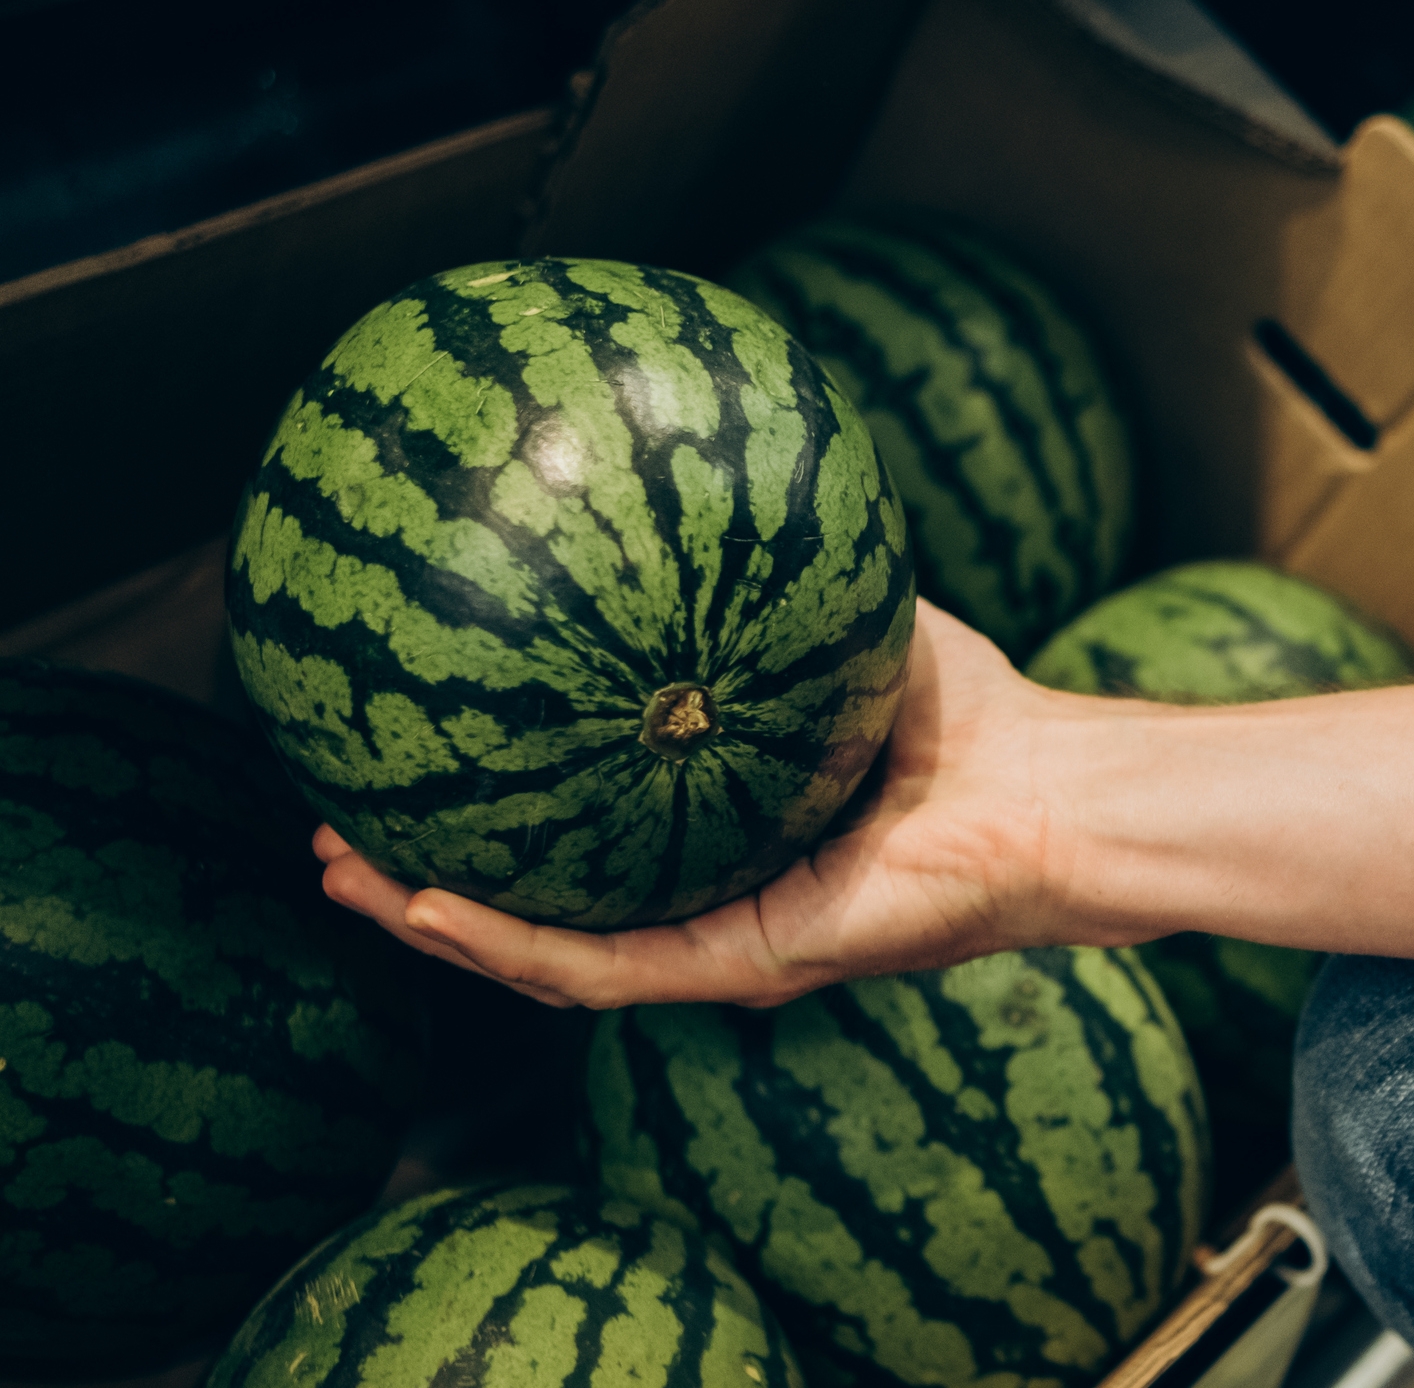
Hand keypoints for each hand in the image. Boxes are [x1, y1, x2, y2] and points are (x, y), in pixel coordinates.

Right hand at [317, 600, 1090, 1007]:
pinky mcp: (750, 965)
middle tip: (337, 834)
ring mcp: (722, 941)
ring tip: (349, 877)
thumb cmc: (965, 711)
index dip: (488, 806)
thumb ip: (763, 574)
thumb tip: (689, 473)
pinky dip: (512, 941)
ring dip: (439, 919)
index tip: (405, 756)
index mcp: (715, 832)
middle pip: (539, 902)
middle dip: (431, 876)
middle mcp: (707, 895)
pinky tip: (430, 905)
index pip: (579, 830)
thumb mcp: (837, 621)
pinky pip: (608, 967)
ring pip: (547, 954)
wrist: (1049, 788)